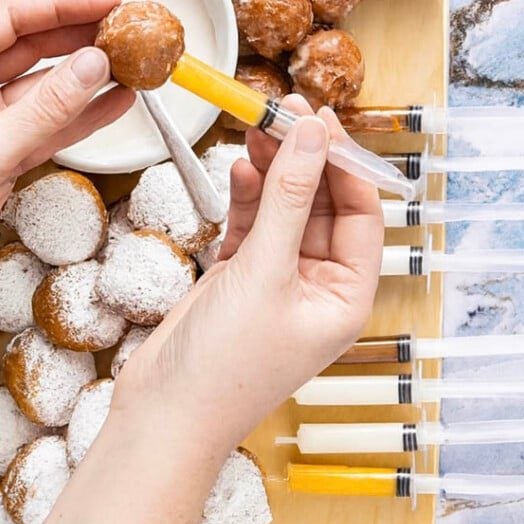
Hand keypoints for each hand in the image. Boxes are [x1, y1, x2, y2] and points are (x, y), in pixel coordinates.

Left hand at [0, 0, 133, 314]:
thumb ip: (46, 109)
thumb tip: (94, 64)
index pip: (8, 20)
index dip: (61, 5)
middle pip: (28, 49)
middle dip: (78, 38)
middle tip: (128, 28)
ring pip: (42, 91)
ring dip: (85, 79)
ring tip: (133, 62)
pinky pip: (44, 129)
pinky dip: (78, 119)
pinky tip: (115, 104)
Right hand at [113, 96, 382, 453]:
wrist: (163, 413)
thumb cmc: (224, 366)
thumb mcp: (264, 272)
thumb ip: (288, 199)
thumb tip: (311, 136)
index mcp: (345, 296)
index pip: (360, 214)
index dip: (344, 164)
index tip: (320, 121)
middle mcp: (315, 285)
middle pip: (319, 204)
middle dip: (303, 159)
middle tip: (283, 110)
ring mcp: (275, 279)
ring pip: (283, 208)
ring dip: (272, 169)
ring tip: (255, 126)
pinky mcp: (238, 275)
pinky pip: (252, 222)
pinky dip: (246, 194)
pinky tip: (240, 166)